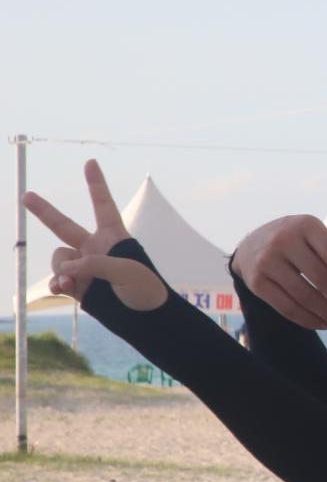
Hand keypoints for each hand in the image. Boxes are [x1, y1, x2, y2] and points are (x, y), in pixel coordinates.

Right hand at [23, 160, 168, 310]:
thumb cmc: (145, 289)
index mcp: (114, 236)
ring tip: (73, 281)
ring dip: (61, 268)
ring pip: (59, 259)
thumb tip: (65, 270)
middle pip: (63, 225)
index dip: (96, 184)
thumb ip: (94, 264)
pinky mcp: (77, 286)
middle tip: (26, 196)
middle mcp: (95, 248)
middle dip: (44, 211)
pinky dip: (57, 283)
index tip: (90, 162)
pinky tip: (62, 289)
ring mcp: (84, 267)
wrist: (146, 319)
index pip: (103, 205)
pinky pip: (58, 279)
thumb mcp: (126, 271)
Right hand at [232, 215, 326, 329]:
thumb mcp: (320, 237)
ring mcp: (267, 262)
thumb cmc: (299, 241)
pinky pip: (286, 307)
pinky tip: (323, 324)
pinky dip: (308, 319)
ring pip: (304, 296)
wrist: (252, 246)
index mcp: (305, 225)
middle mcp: (283, 240)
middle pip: (320, 278)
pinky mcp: (256, 282)